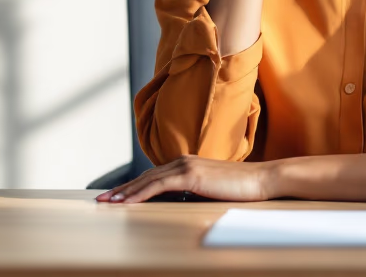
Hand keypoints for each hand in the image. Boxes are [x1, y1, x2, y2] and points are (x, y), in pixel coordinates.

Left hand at [94, 154, 272, 203]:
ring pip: (148, 181)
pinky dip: (140, 194)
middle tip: (103, 200)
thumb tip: (179, 203)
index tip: (117, 196)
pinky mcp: (191, 176)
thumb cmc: (242, 188)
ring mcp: (186, 167)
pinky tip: (128, 202)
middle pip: (145, 177)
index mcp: (188, 164)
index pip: (154, 176)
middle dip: (123, 189)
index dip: (133, 186)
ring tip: (108, 202)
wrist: (262, 180)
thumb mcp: (212, 189)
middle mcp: (183, 161)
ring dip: (126, 192)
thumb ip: (194, 191)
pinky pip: (158, 186)